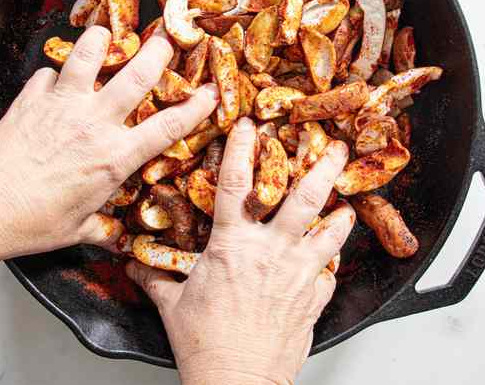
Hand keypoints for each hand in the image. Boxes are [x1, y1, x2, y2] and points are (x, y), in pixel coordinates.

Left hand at [0, 25, 217, 260]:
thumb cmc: (31, 225)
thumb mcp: (79, 231)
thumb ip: (104, 229)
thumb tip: (117, 238)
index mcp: (114, 157)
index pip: (169, 125)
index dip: (197, 105)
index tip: (211, 92)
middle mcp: (94, 124)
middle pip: (138, 73)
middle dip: (159, 50)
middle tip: (167, 38)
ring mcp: (62, 106)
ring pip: (89, 55)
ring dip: (101, 41)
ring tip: (107, 36)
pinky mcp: (31, 100)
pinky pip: (46, 75)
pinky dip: (52, 76)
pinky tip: (53, 82)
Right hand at [126, 117, 355, 384]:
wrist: (236, 380)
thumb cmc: (205, 345)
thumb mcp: (173, 305)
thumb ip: (157, 279)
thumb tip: (135, 265)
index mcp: (232, 244)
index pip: (235, 183)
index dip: (242, 148)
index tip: (250, 124)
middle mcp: (271, 250)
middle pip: (304, 195)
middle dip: (323, 166)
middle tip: (336, 147)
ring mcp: (298, 271)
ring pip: (329, 228)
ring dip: (341, 213)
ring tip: (349, 203)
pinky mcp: (314, 296)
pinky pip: (329, 272)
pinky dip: (331, 263)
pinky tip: (333, 258)